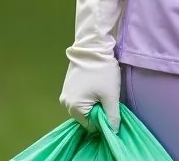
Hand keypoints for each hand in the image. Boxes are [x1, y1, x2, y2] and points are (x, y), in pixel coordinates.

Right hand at [59, 0, 126, 131]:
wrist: (93, 46)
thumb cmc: (102, 71)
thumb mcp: (111, 95)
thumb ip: (113, 115)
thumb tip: (114, 132)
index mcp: (74, 107)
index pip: (91, 126)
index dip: (103, 120)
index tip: (112, 109)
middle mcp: (66, 103)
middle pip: (86, 117)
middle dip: (98, 111)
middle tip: (108, 98)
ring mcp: (65, 94)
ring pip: (83, 107)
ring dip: (94, 104)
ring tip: (103, 91)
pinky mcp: (68, 86)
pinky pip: (80, 99)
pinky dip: (89, 97)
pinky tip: (96, 86)